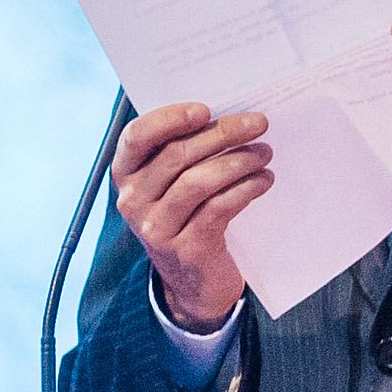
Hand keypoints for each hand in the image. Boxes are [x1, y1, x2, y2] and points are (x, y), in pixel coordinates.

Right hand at [112, 102, 270, 331]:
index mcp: (125, 175)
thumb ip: (183, 152)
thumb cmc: (188, 214)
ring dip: (238, 161)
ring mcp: (156, 228)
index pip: (136, 137)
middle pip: (176, 156)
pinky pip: (218, 208)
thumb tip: (227, 115)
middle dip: (222, 133)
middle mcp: (133, 201)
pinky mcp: (186, 248)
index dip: (168, 119)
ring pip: (198, 182)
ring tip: (265, 153)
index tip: (205, 110)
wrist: (193, 281)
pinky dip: (245, 189)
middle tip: (259, 123)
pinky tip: (263, 180)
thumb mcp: (172, 184)